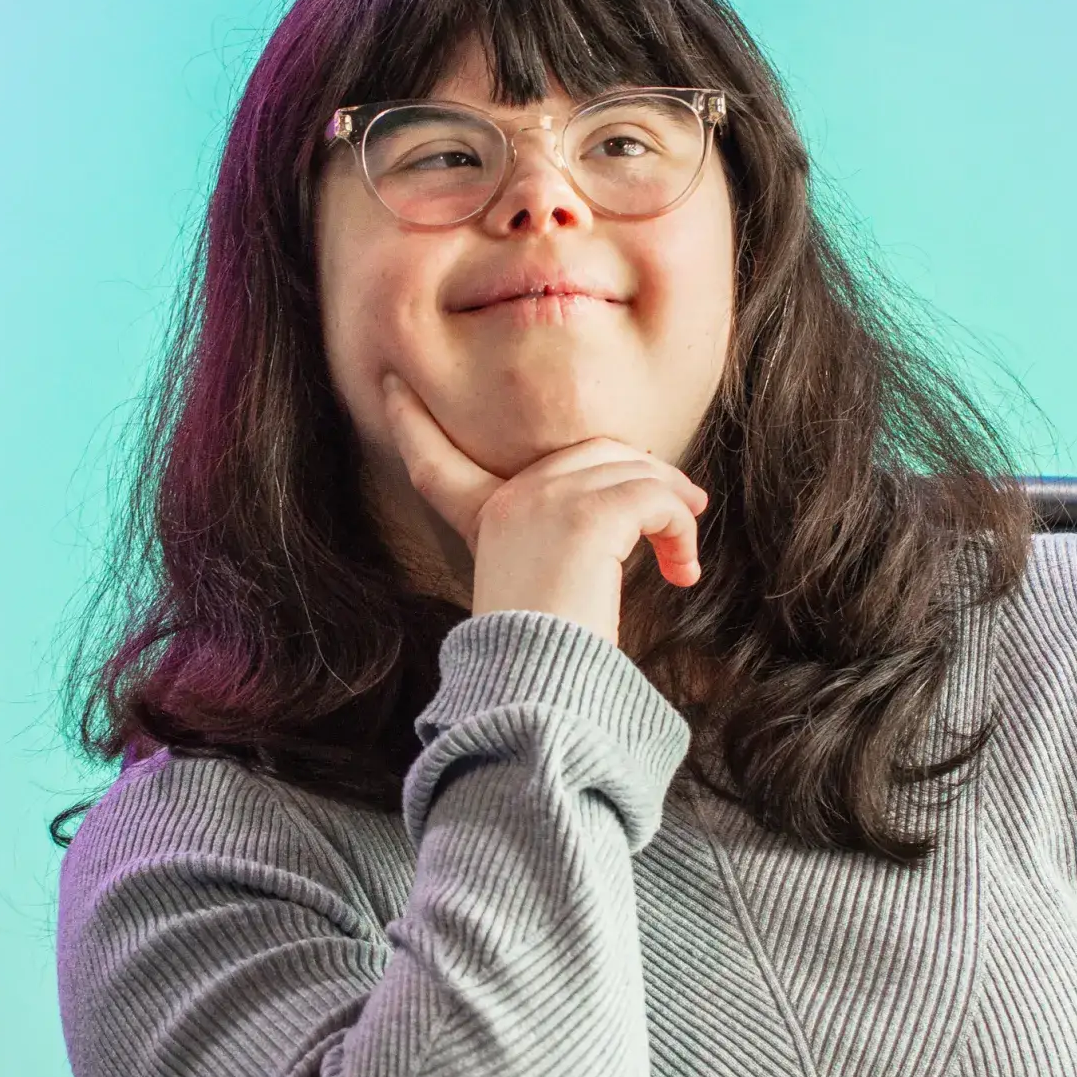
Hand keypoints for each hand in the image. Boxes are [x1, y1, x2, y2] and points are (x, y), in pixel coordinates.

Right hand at [380, 374, 707, 646]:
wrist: (542, 690)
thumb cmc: (544, 659)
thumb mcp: (530, 592)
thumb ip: (548, 548)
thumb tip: (620, 518)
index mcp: (484, 519)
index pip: (435, 462)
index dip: (410, 425)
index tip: (392, 387)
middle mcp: (510, 498)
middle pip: (592, 450)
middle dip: (644, 474)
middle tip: (683, 508)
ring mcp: (546, 500)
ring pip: (634, 471)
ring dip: (673, 509)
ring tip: (684, 556)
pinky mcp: (589, 515)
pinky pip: (656, 498)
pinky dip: (681, 530)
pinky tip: (683, 570)